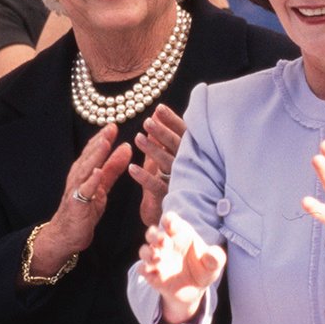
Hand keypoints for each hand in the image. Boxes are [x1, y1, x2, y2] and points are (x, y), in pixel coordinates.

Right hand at [26, 124, 132, 279]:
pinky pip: (84, 191)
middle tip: (111, 127)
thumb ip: (113, 168)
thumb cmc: (84, 210)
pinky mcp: (78, 204)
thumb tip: (127, 148)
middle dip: (100, 141)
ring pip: (85, 169)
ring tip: (105, 143)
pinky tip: (97, 172)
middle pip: (89, 156)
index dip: (103, 137)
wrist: (66, 235)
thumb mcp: (102, 186)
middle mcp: (78, 177)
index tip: (114, 124)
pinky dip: (90, 181)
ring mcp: (76, 190)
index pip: (93, 150)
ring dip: (95, 156)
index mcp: (84, 171)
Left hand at [129, 102, 185, 226]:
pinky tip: (131, 168)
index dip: (171, 121)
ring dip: (152, 150)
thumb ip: (162, 139)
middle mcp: (191, 166)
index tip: (158, 109)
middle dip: (162, 133)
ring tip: (137, 139)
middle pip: (177, 146)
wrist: (177, 214)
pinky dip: (144, 177)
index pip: (184, 133)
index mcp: (193, 154)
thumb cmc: (172, 181)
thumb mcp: (167, 156)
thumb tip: (154, 116)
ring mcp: (182, 182)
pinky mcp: (171, 197)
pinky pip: (156, 186)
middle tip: (147, 122)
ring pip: (167, 163)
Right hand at [137, 211, 226, 323]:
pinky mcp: (152, 274)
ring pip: (144, 251)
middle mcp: (165, 244)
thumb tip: (212, 254)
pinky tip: (155, 274)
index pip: (170, 220)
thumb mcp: (214, 264)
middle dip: (154, 235)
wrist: (195, 291)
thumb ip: (216, 257)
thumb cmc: (204, 270)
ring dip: (148, 253)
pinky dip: (145, 269)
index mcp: (179, 234)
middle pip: (152, 233)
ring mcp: (157, 259)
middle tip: (164, 241)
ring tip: (158, 259)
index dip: (169, 220)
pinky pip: (142, 269)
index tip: (172, 225)